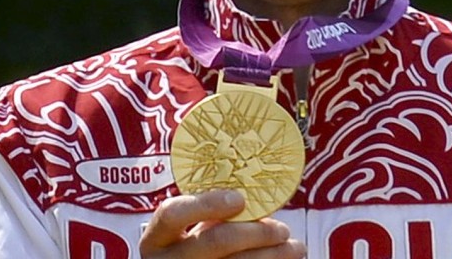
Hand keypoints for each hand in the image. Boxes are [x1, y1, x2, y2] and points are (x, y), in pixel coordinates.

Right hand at [140, 190, 305, 258]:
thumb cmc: (187, 251)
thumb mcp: (184, 233)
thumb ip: (205, 216)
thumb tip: (250, 197)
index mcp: (156, 239)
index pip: (172, 215)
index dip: (206, 204)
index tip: (240, 198)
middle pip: (213, 243)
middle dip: (254, 232)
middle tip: (282, 229)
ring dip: (273, 256)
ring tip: (295, 247)